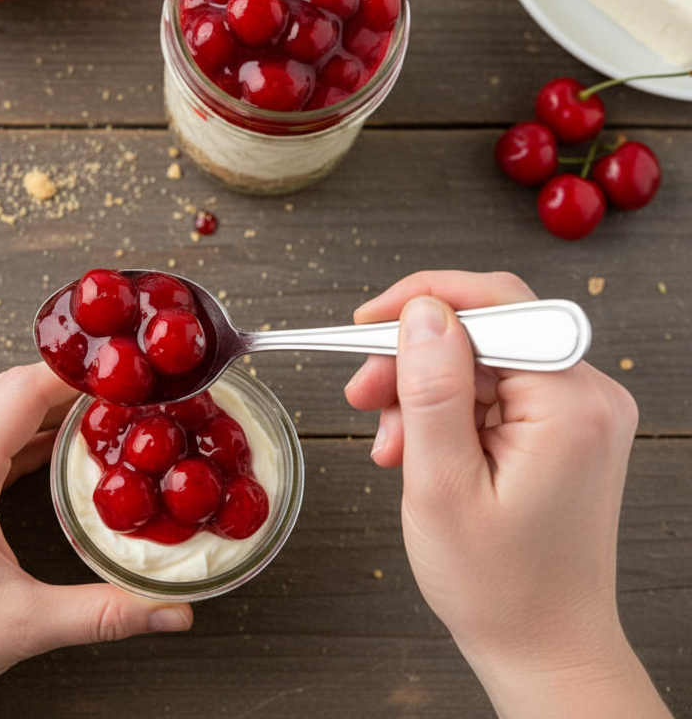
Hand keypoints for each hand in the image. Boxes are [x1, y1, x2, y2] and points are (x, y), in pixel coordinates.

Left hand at [0, 363, 192, 718]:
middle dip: (66, 384)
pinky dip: (14, 434)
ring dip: (39, 406)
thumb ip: (105, 612)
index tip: (126, 374)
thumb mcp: (24, 625)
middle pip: (5, 390)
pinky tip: (49, 451)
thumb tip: (174, 612)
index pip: (22, 390)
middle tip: (123, 393)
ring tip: (96, 417)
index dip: (78, 375)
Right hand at [344, 270, 669, 717]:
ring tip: (389, 445)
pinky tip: (415, 451)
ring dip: (422, 392)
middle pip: (485, 328)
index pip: (496, 303)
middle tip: (362, 393)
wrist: (543, 646)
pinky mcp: (561, 429)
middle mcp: (587, 395)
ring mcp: (577, 412)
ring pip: (480, 359)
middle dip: (414, 356)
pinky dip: (445, 413)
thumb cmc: (499, 586)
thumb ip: (431, 390)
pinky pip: (491, 391)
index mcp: (570, 404)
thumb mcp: (442, 485)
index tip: (363, 325)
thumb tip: (419, 313)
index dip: (421, 303)